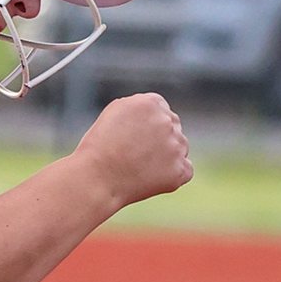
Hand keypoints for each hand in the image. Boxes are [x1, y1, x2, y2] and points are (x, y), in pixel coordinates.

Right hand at [73, 93, 191, 208]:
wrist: (95, 179)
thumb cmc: (98, 148)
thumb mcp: (113, 114)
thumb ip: (139, 108)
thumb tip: (158, 113)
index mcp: (150, 103)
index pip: (160, 110)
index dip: (145, 125)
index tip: (131, 137)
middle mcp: (167, 121)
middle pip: (172, 127)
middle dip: (158, 138)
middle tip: (133, 154)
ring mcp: (177, 146)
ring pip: (180, 148)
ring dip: (166, 156)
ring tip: (139, 167)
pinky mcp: (180, 170)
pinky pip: (184, 170)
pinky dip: (171, 175)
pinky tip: (150, 178)